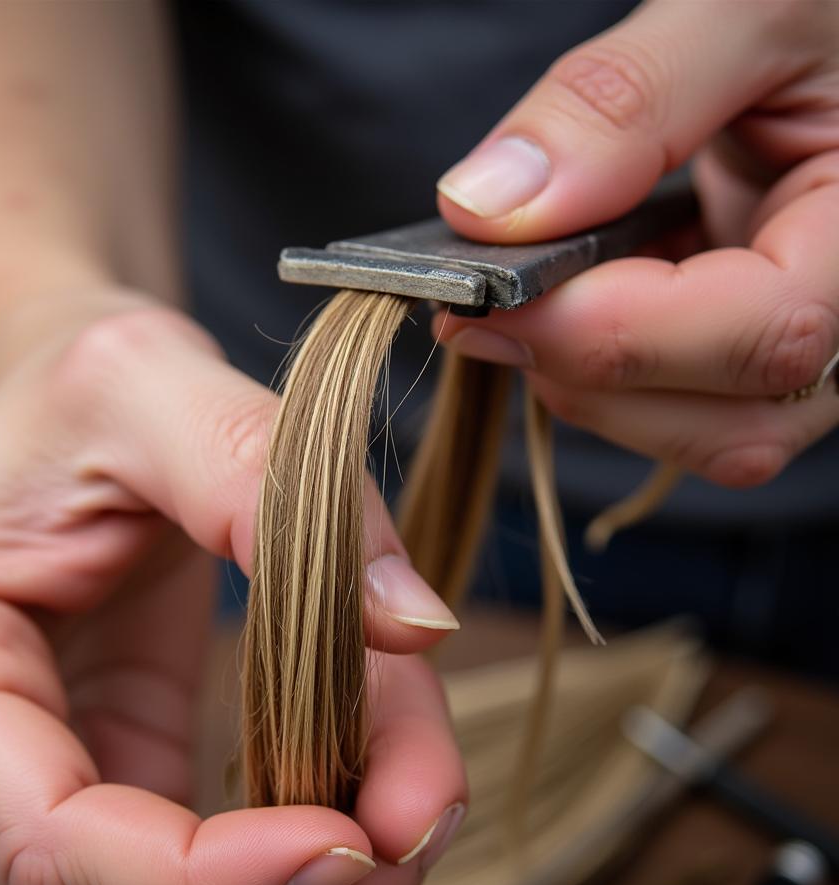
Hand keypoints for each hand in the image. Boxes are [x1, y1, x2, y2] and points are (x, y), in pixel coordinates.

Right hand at [0, 289, 465, 884]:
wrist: (39, 433)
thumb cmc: (61, 404)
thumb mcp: (151, 382)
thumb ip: (270, 482)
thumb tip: (414, 624)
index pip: (50, 851)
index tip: (358, 843)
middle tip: (425, 810)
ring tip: (403, 789)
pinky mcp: (49, 838)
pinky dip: (276, 884)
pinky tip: (348, 804)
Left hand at [435, 0, 838, 487]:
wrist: (810, 32)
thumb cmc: (811, 4)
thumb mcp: (740, 5)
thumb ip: (626, 98)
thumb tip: (492, 208)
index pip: (768, 330)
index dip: (616, 332)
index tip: (496, 296)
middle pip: (728, 425)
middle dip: (585, 370)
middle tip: (483, 306)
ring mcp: (797, 348)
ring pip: (693, 437)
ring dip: (582, 381)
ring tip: (532, 292)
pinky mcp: (739, 353)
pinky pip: (666, 411)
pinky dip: (590, 368)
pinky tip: (568, 299)